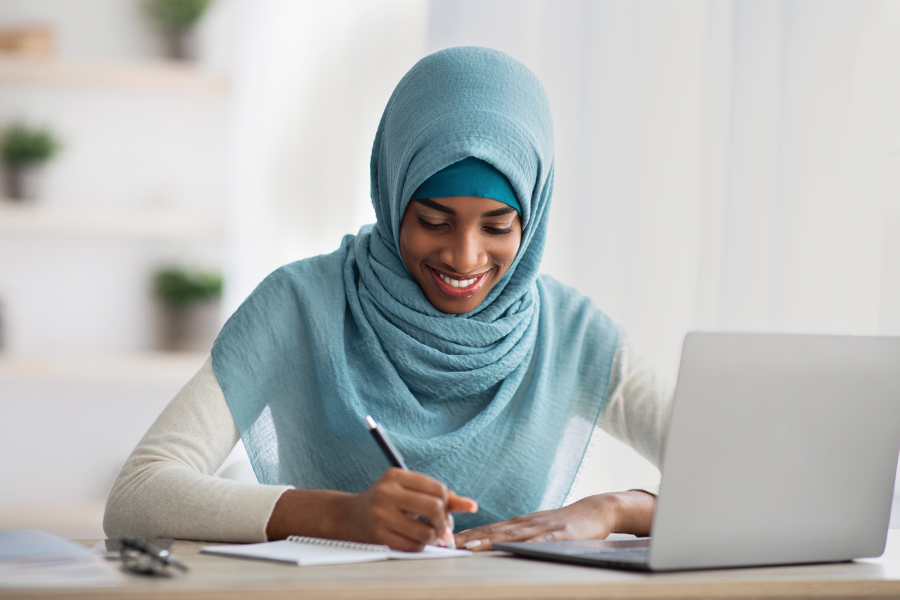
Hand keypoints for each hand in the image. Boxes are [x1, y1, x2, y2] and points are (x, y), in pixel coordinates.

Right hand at [340, 468, 476, 551]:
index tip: (444, 509)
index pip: (437, 488)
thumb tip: (472, 506)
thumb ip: (441, 496)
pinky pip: (413, 546)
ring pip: (426, 531)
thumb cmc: (387, 501)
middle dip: (443, 521)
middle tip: (441, 527)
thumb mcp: (409, 490)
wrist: (348, 517)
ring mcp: (381, 515)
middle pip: (434, 508)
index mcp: (395, 475)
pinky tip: (414, 540)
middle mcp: (386, 493)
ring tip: (429, 534)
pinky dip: (420, 546)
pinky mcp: (378, 536)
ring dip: (433, 537)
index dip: (447, 502)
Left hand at [454, 491, 653, 550]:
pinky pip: (539, 540)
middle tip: (445, 543)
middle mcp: (525, 523)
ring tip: (467, 547)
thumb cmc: (564, 523)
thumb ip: (516, 535)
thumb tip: (491, 543)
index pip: (487, 529)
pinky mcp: (559, 534)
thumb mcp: (536, 528)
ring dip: (487, 541)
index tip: (443, 540)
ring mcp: (541, 527)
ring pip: (510, 535)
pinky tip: (511, 546)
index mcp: (519, 523)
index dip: (465, 535)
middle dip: (468, 538)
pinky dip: (523, 543)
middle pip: (492, 531)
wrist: (594, 510)